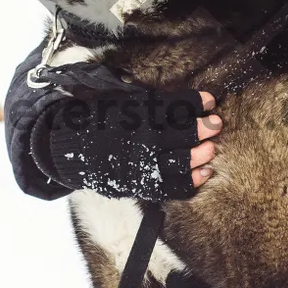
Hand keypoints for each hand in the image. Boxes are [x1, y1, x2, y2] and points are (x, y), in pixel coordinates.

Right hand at [36, 62, 221, 200]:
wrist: (71, 151)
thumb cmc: (98, 120)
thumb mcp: (121, 100)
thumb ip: (149, 101)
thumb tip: (181, 101)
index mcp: (139, 113)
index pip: (176, 105)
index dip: (197, 101)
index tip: (209, 100)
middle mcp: (143, 139)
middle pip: (184, 134)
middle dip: (205, 128)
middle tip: (216, 124)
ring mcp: (143, 164)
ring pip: (181, 162)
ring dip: (201, 154)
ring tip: (212, 148)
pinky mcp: (142, 185)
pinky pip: (173, 187)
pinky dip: (191, 181)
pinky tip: (204, 173)